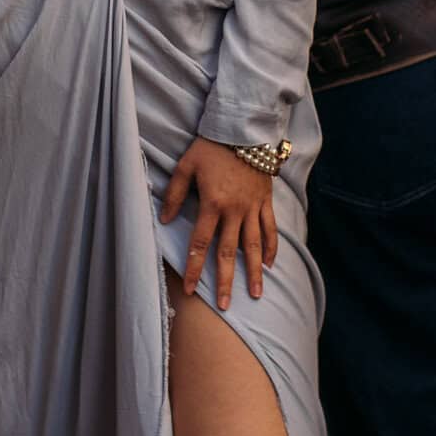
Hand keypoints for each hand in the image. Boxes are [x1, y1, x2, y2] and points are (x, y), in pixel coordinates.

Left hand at [160, 137, 278, 311]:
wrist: (244, 128)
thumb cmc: (211, 146)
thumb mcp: (185, 166)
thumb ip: (174, 194)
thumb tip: (163, 219)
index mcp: (212, 204)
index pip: (200, 244)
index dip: (194, 268)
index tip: (191, 290)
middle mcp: (235, 211)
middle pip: (229, 253)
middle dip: (226, 281)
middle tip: (225, 307)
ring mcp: (253, 208)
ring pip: (254, 246)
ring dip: (255, 272)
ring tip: (256, 294)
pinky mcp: (266, 201)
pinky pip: (271, 229)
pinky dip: (272, 247)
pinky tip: (272, 264)